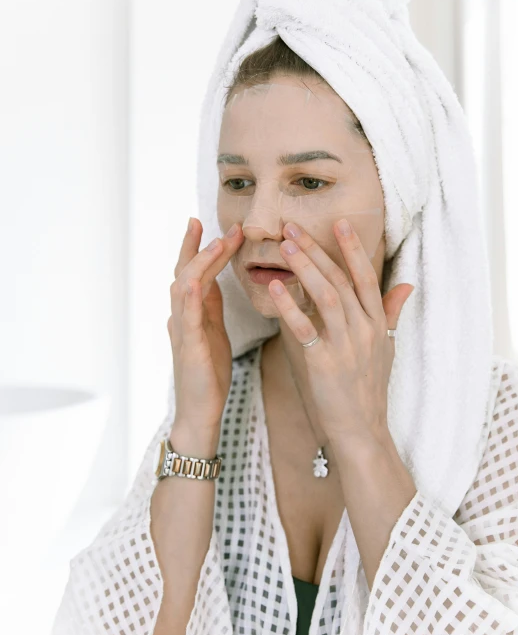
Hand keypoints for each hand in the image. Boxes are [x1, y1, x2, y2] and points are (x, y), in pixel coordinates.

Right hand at [168, 218, 243, 433]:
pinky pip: (187, 317)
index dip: (202, 247)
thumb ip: (210, 307)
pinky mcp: (188, 348)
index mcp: (192, 312)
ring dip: (200, 262)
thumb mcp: (212, 332)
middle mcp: (181, 316)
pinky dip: (190, 296)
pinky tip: (197, 279)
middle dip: (198, 245)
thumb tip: (212, 281)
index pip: (194, 271)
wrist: (199, 411)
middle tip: (215, 223)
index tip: (215, 225)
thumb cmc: (207, 374)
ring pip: (184, 286)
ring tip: (218, 242)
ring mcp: (182, 330)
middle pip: (185, 271)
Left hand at [267, 219, 413, 447]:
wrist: (361, 429)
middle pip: (341, 280)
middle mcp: (364, 330)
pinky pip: (306, 329)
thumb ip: (390, 313)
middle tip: (293, 227)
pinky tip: (275, 287)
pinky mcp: (325, 363)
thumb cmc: (369, 388)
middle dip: (317, 250)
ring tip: (286, 246)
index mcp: (377, 324)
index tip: (339, 222)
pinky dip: (290, 307)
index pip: (367, 278)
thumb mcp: (386, 348)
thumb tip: (406, 285)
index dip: (353, 249)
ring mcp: (346, 346)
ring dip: (305, 268)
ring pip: (327, 296)